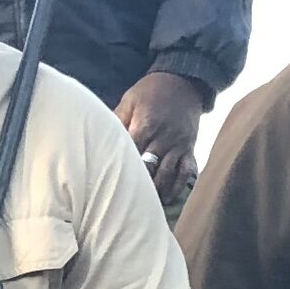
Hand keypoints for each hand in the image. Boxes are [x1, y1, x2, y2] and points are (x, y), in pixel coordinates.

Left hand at [115, 69, 208, 209]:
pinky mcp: (190, 149)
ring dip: (159, 191)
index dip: (123, 167)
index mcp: (146, 124)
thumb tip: (99, 138)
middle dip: (139, 185)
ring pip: (169, 174)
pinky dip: (180, 186)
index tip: (110, 181)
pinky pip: (188, 172)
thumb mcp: (129, 100)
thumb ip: (117, 121)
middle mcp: (164, 137)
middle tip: (125, 202)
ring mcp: (179, 145)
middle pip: (150, 167)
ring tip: (147, 206)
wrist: (184, 81)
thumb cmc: (150, 91)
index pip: (132, 151)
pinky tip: (170, 198)